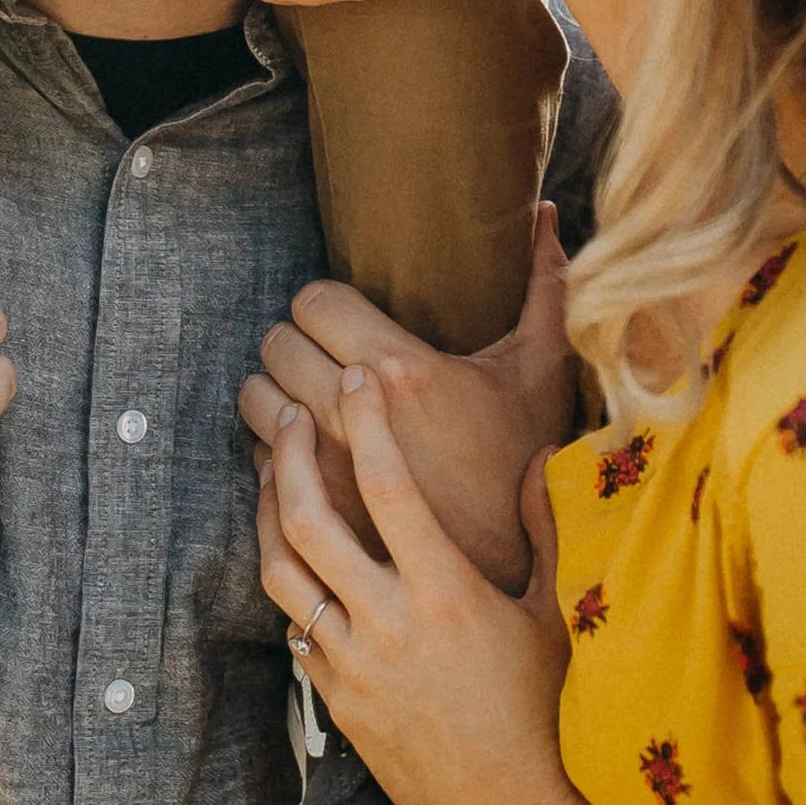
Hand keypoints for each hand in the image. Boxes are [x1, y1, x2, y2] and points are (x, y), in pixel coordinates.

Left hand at [238, 206, 574, 587]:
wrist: (509, 592)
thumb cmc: (527, 470)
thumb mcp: (543, 377)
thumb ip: (547, 289)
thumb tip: (548, 213)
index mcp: (404, 377)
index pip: (314, 303)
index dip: (321, 304)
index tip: (338, 319)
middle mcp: (352, 426)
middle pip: (277, 350)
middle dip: (293, 347)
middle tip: (318, 358)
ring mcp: (326, 480)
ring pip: (257, 411)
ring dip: (274, 403)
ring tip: (302, 404)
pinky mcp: (310, 518)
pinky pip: (260, 471)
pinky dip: (273, 460)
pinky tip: (301, 460)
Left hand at [256, 370, 677, 804]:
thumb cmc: (551, 714)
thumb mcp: (556, 616)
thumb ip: (545, 533)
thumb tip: (540, 463)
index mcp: (446, 594)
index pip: (391, 486)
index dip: (369, 422)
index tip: (359, 378)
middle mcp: (389, 625)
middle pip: (308, 520)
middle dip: (290, 456)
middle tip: (291, 415)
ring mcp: (355, 668)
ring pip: (283, 574)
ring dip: (269, 517)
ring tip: (275, 478)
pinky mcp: (338, 705)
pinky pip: (296, 632)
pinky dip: (293, 589)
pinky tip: (300, 566)